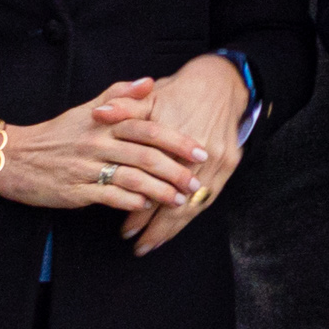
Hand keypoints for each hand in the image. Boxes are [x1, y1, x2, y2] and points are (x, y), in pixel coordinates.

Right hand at [0, 86, 215, 217]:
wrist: (13, 156)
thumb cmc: (55, 134)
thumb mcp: (86, 110)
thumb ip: (119, 95)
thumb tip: (150, 81)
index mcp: (104, 123)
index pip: (148, 128)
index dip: (177, 140)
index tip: (200, 150)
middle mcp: (97, 142)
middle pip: (146, 155)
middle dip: (176, 170)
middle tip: (198, 181)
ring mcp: (86, 167)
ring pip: (132, 178)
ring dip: (160, 190)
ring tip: (180, 199)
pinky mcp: (75, 190)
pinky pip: (109, 196)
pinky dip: (131, 202)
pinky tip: (147, 207)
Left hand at [119, 53, 252, 254]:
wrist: (221, 83)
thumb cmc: (180, 92)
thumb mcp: (150, 97)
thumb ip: (123, 107)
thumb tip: (98, 114)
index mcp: (175, 139)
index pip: (153, 184)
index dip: (137, 208)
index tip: (123, 228)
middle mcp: (199, 155)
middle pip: (175, 202)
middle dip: (155, 228)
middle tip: (137, 245)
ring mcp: (218, 162)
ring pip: (195, 205)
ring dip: (174, 228)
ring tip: (154, 244)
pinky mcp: (230, 164)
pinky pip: (210, 198)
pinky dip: (192, 215)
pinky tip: (177, 228)